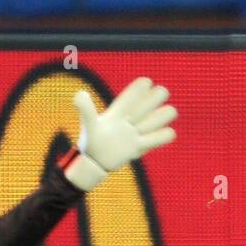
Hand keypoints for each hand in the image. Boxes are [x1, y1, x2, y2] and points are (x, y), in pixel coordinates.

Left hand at [64, 77, 176, 191]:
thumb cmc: (90, 142)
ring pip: (160, 118)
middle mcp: (130, 119)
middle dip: (157, 97)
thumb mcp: (89, 125)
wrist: (94, 163)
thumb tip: (80, 94)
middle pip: (151, 101)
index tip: (147, 82)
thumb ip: (86, 110)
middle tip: (156, 101)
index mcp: (118, 112)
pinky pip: (161, 138)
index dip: (141, 87)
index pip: (133, 94)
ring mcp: (137, 133)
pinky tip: (161, 136)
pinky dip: (164, 136)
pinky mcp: (140, 147)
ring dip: (162, 117)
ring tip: (150, 125)